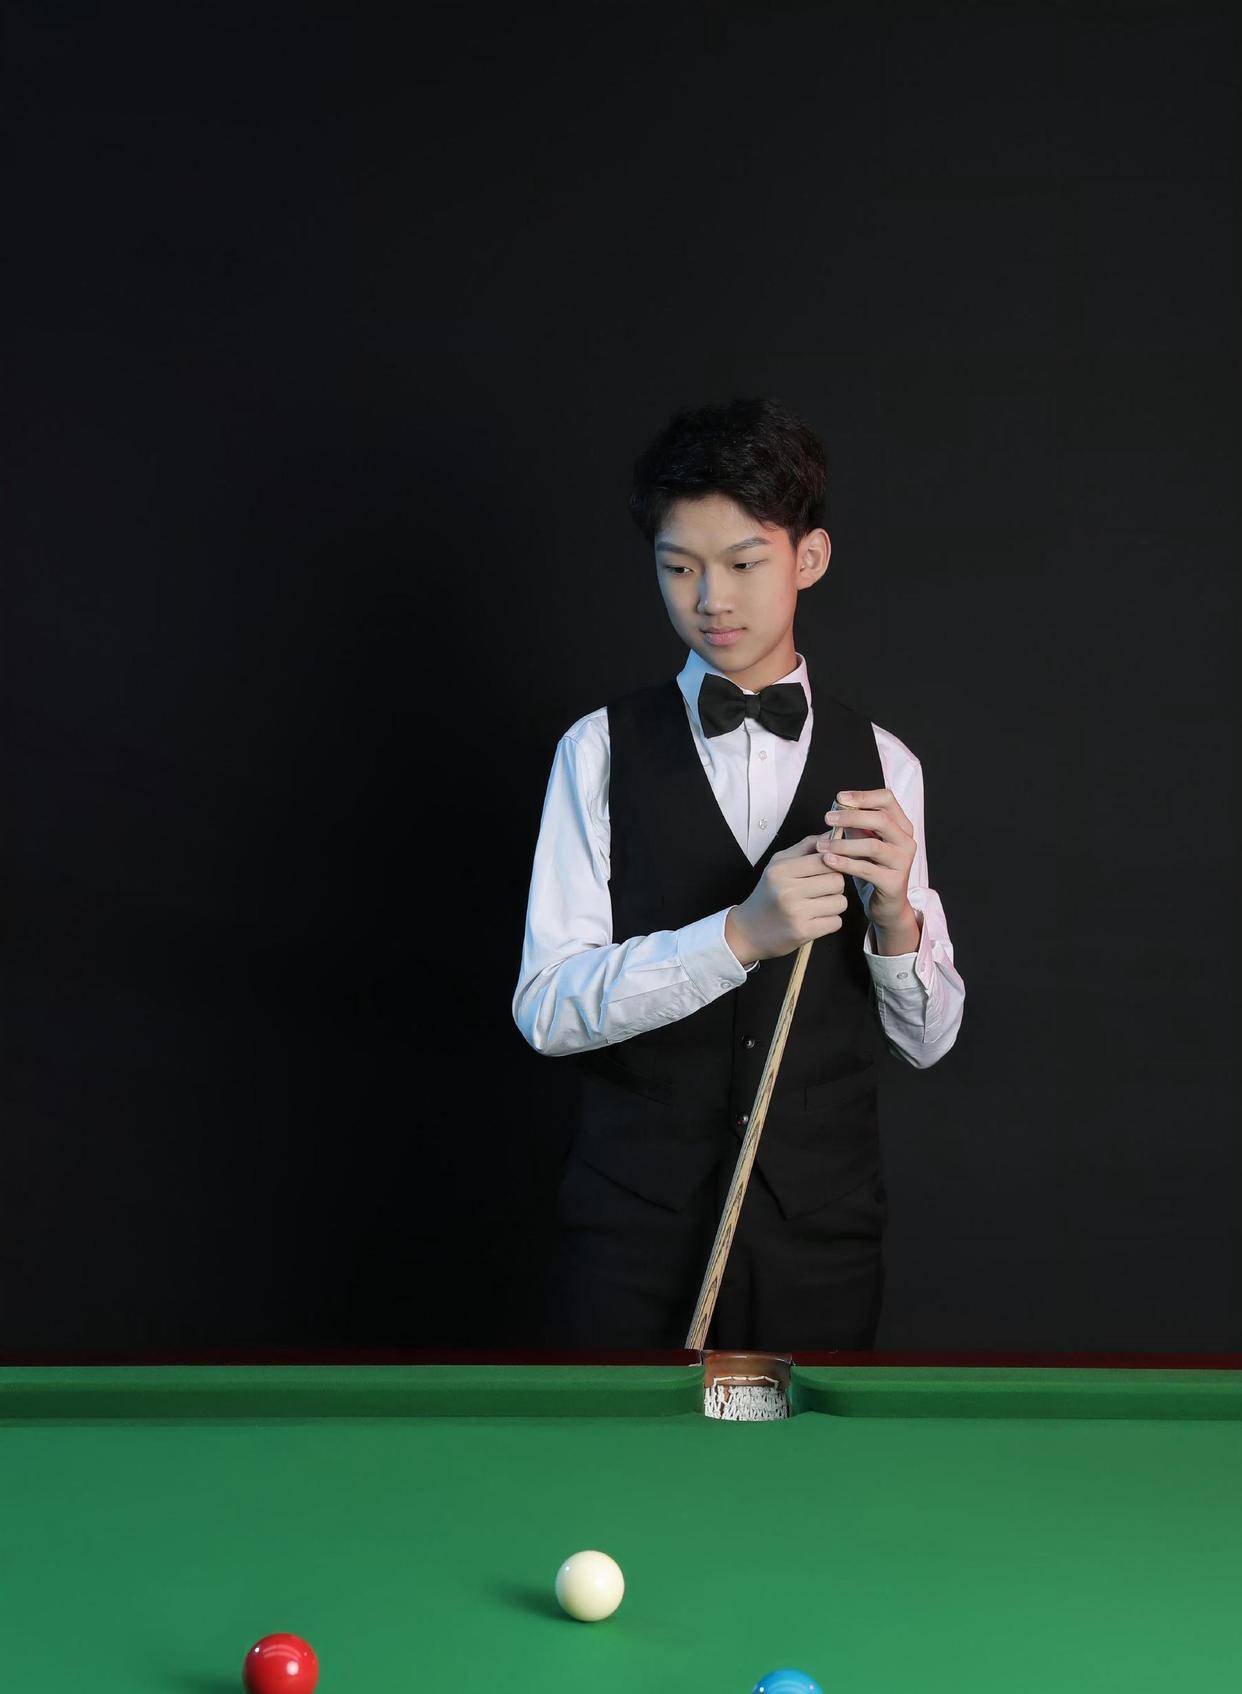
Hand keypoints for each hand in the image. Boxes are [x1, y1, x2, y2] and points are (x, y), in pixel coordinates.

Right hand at [727, 834, 849, 963]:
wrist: (749, 930)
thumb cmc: (768, 893)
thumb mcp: (779, 864)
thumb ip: (806, 846)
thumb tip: (833, 834)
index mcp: (781, 870)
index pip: (825, 860)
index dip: (833, 864)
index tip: (826, 870)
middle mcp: (788, 890)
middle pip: (837, 881)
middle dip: (834, 885)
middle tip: (821, 889)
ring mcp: (796, 913)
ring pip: (840, 902)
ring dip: (833, 904)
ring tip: (818, 905)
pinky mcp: (803, 932)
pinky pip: (836, 922)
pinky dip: (829, 921)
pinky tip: (815, 919)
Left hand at [816, 788, 916, 930]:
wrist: (886, 906)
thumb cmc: (872, 869)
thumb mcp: (864, 842)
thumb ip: (855, 825)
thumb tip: (837, 806)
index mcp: (901, 826)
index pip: (887, 799)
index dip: (863, 796)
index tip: (839, 798)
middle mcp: (906, 841)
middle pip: (881, 819)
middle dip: (851, 816)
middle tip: (827, 818)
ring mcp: (903, 862)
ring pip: (873, 846)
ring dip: (843, 843)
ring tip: (821, 844)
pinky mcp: (894, 882)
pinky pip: (867, 870)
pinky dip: (845, 864)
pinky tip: (828, 860)